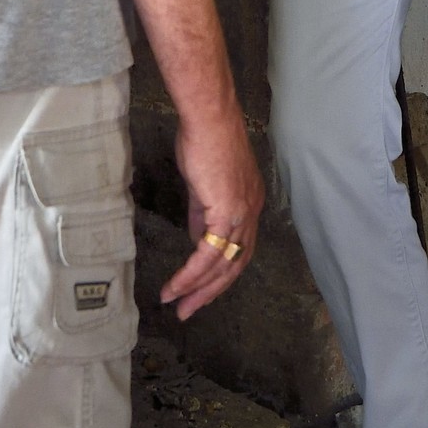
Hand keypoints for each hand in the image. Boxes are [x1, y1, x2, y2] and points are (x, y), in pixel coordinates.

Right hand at [159, 106, 265, 319]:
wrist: (208, 118)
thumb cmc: (205, 139)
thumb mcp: (204, 183)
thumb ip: (203, 213)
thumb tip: (196, 239)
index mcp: (249, 204)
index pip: (239, 250)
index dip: (220, 273)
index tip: (200, 288)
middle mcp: (251, 212)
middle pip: (235, 266)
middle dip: (210, 292)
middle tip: (188, 310)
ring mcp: (241, 214)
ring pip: (222, 266)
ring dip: (198, 289)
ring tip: (176, 304)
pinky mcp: (226, 213)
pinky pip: (206, 254)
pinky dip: (190, 274)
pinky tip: (175, 286)